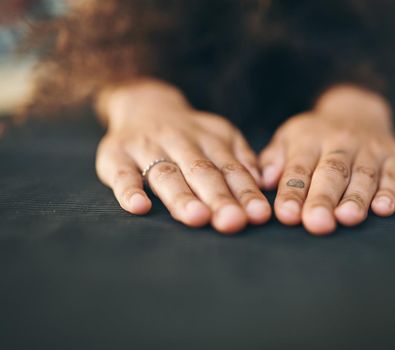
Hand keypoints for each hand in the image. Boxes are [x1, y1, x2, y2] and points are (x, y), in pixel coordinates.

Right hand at [95, 79, 270, 233]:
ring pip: (167, 175)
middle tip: (232, 222)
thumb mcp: (220, 136)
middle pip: (202, 173)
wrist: (143, 104)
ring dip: (182, 197)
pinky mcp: (115, 155)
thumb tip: (262, 182)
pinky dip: (129, 190)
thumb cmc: (189, 133)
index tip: (259, 215)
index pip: (231, 169)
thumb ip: (240, 157)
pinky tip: (139, 207)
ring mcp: (147, 148)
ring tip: (196, 218)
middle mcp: (180, 143)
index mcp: (209, 141)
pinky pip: (121, 174)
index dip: (246, 192)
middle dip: (219, 198)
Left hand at [259, 86, 394, 234]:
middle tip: (316, 223)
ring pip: (363, 175)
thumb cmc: (314, 138)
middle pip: (332, 172)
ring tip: (347, 218)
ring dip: (356, 198)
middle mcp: (341, 142)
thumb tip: (263, 181)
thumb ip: (274, 160)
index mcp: (309, 139)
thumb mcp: (288, 139)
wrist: (358, 112)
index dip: (293, 191)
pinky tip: (383, 209)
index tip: (287, 214)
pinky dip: (390, 192)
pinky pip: (393, 176)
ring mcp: (371, 150)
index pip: (299, 167)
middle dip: (324, 198)